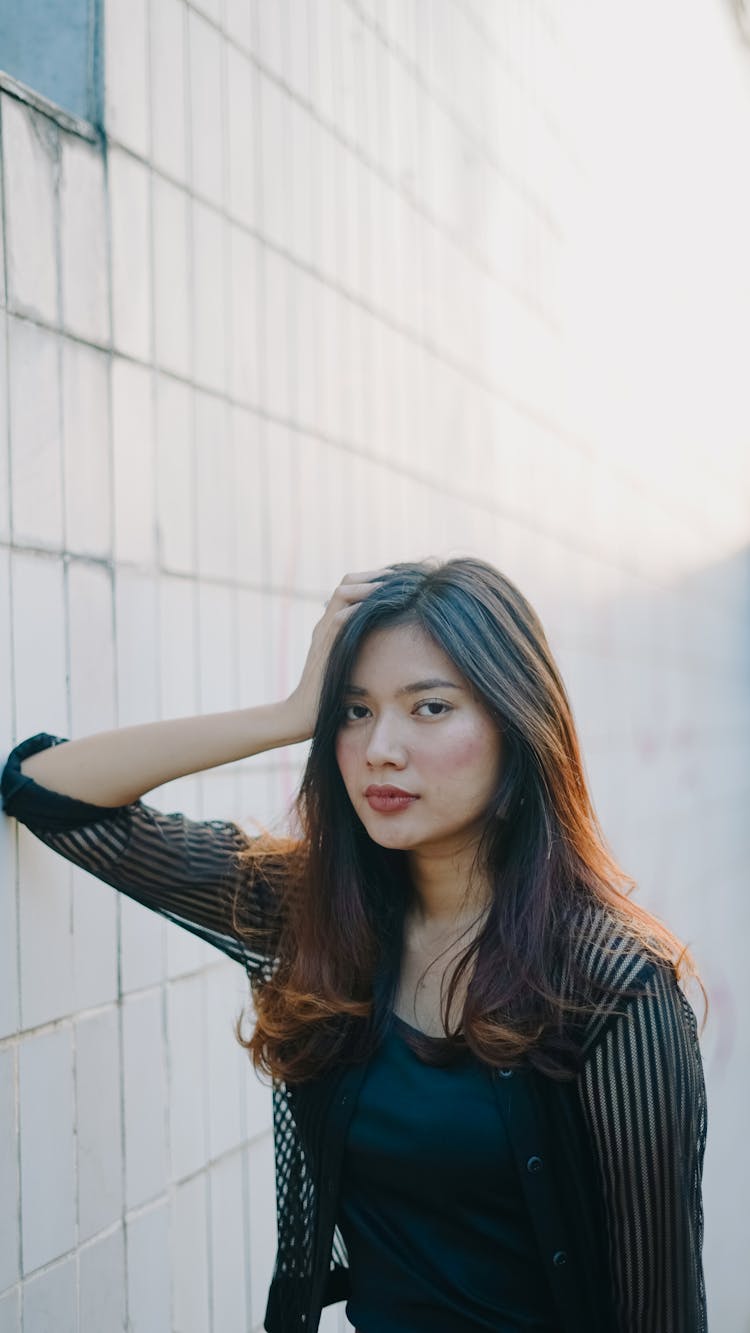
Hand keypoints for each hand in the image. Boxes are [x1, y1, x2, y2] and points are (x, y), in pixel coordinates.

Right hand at [286, 566, 394, 735]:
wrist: (300, 715)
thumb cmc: (329, 698)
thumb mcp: (350, 668)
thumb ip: (363, 652)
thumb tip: (393, 646)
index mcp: (331, 627)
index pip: (350, 589)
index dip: (373, 581)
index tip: (398, 582)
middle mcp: (325, 625)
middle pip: (346, 583)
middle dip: (374, 576)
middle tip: (401, 577)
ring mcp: (322, 634)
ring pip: (342, 593)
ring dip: (369, 586)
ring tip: (394, 585)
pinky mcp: (323, 648)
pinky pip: (340, 619)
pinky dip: (360, 608)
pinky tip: (381, 606)